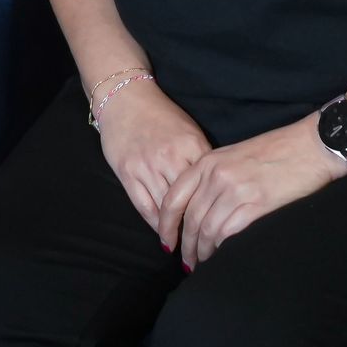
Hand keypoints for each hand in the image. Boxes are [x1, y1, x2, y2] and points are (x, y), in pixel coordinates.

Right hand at [96, 81, 210, 239]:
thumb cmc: (161, 116)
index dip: (214, 208)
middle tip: (203, 245)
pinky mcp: (128, 172)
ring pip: (166, 207)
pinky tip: (163, 235)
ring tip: (184, 248)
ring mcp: (147, 166)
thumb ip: (201, 157)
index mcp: (192, 144)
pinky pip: (144, 206)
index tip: (220, 226)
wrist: (126, 98)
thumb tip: (215, 188)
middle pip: (188, 200)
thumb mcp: (189, 130)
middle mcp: (171, 156)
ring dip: (175, 231)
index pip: (208, 185)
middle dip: (196, 225)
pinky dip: (155, 224)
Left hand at [159, 119, 340, 269]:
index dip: (165, 225)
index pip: (173, 197)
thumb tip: (200, 209)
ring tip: (203, 264)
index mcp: (209, 161)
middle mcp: (217, 175)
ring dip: (201, 252)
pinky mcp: (256, 204)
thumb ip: (214, 176)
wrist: (312, 145)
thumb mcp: (236, 155)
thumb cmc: (278, 150)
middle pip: (189, 219)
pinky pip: (227, 233)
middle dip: (185, 245)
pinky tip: (221, 256)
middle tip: (187, 262)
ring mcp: (236, 190)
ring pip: (206, 230)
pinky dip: (220, 249)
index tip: (167, 243)